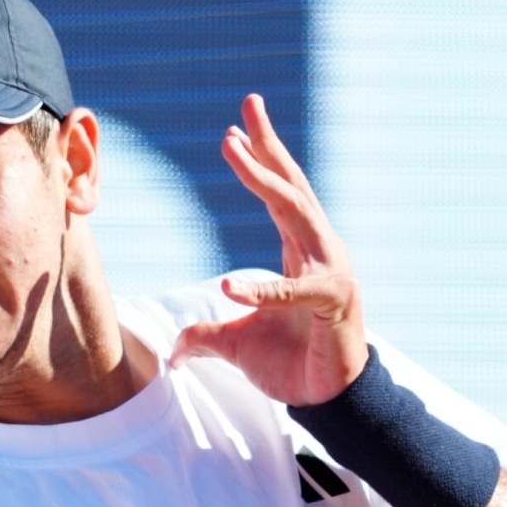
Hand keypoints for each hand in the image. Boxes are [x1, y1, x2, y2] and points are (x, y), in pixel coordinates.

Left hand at [168, 94, 367, 405]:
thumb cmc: (292, 363)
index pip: (280, 194)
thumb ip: (204, 337)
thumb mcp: (235, 344)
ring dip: (262, 179)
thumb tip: (173, 352)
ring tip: (232, 149)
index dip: (260, 159)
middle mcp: (319, 250)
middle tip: (246, 108)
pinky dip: (261, 290)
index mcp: (299, 251)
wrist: (328, 398)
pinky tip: (228, 287)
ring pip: (295, 214)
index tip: (234, 128)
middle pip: (291, 186)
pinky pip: (293, 293)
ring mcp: (331, 272)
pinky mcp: (333, 304)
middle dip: (268, 145)